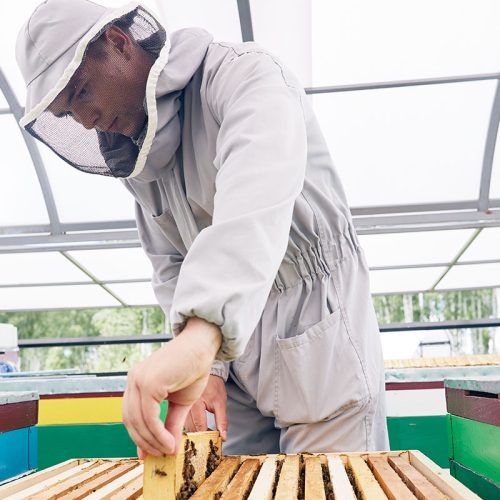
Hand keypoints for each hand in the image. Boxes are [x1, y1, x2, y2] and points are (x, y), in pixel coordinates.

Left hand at [122, 317, 221, 456]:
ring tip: (168, 450)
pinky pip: (149, 418)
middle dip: (146, 442)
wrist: (202, 346)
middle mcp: (134, 379)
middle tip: (161, 455)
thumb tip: (168, 448)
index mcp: (137, 381)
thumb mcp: (180, 402)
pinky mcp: (148, 383)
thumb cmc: (193, 368)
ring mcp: (138, 380)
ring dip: (153, 441)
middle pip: (131, 421)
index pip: (131, 415)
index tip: (149, 453)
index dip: (139, 436)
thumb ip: (171, 423)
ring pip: (139, 422)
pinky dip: (158, 434)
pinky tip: (170, 441)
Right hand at [185, 375, 227, 440]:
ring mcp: (181, 407)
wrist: (207, 374)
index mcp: (196, 404)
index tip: (214, 441)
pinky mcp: (178, 408)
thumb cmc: (214, 386)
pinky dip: (191, 428)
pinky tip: (199, 429)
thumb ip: (222, 421)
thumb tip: (223, 437)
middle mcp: (185, 406)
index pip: (199, 427)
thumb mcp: (221, 403)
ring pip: (186, 428)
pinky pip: (183, 423)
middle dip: (201, 438)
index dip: (207, 437)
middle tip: (211, 440)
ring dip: (196, 434)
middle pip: (191, 429)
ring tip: (206, 434)